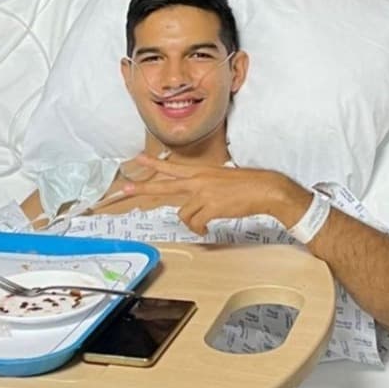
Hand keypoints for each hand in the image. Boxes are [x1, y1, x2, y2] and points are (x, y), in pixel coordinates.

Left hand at [121, 156, 308, 234]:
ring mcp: (203, 193)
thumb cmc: (246, 185)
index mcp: (200, 171)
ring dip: (191, 222)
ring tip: (203, 223)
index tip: (137, 159)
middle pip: (164, 185)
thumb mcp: (220, 179)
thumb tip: (195, 200)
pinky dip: (199, 229)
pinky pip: (195, 223)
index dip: (153, 164)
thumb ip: (204, 185)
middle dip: (143, 187)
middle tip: (125, 188)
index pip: (171, 167)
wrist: (264, 189)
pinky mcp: (210, 206)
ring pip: (183, 213)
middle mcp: (198, 180)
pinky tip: (207, 228)